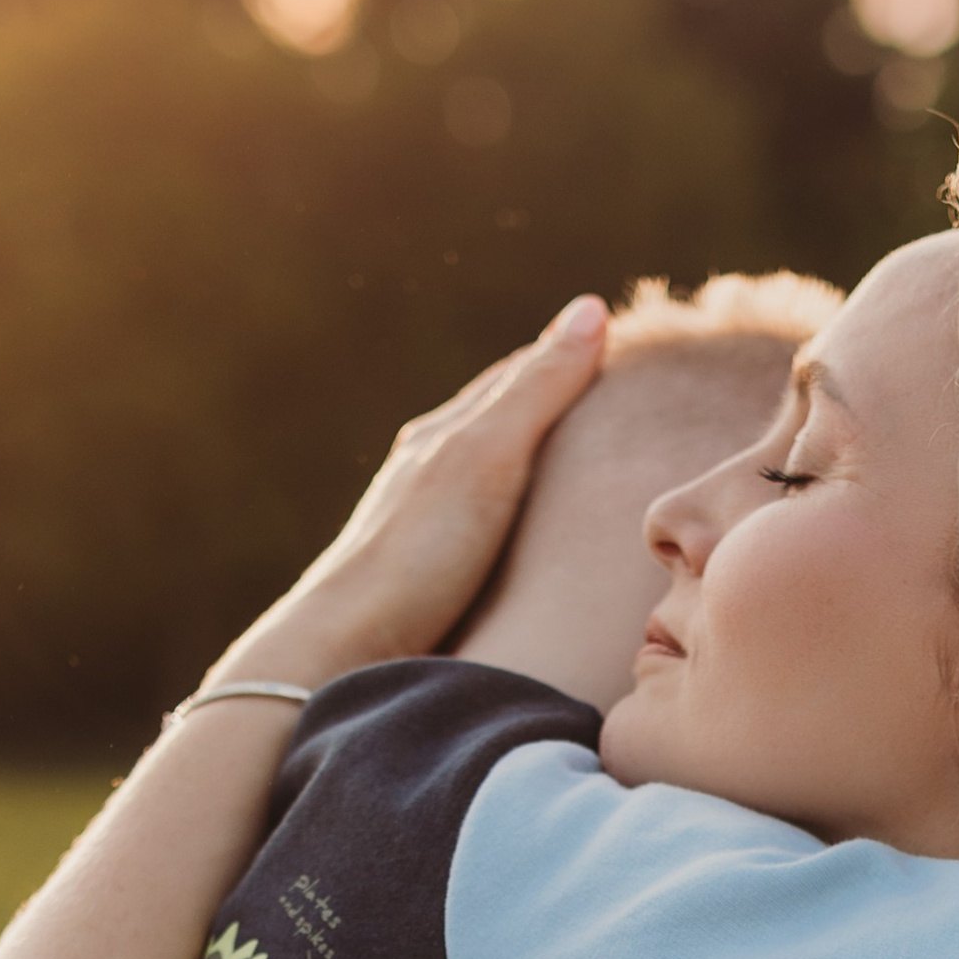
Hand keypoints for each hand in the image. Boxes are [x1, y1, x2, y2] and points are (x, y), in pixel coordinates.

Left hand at [212, 295, 607, 694]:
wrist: (342, 651)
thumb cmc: (418, 554)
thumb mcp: (487, 459)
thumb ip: (538, 391)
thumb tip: (592, 308)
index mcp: (439, 436)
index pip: (513, 377)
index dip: (566, 357)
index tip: (615, 342)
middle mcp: (424, 473)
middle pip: (495, 423)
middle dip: (548, 403)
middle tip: (606, 392)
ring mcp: (421, 527)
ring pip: (484, 477)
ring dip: (530, 464)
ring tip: (578, 466)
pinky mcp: (424, 580)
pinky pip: (479, 527)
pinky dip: (514, 515)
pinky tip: (525, 541)